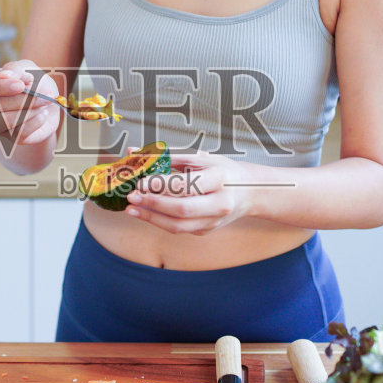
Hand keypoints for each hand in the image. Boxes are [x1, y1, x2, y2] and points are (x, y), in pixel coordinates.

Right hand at [0, 60, 62, 146]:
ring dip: (30, 111)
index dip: (1, 87)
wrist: (47, 104)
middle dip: (21, 100)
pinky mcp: (8, 138)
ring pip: (6, 121)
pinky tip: (43, 114)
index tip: (21, 85)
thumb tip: (4, 75)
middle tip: (43, 95)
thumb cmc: (33, 82)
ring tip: (44, 102)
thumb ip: (16, 69)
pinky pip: (18, 133)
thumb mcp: (27, 69)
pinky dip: (35, 122)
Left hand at [124, 152, 264, 235]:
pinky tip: (146, 213)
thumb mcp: (201, 158)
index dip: (161, 185)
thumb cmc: (222, 171)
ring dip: (151, 218)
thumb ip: (168, 156)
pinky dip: (159, 221)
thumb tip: (134, 152)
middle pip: (182, 209)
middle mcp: (220, 203)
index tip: (140, 181)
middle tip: (132, 197)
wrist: (250, 192)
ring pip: (178, 226)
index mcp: (220, 179)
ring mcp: (214, 221)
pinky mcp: (206, 230)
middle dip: (153, 204)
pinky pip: (179, 229)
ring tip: (132, 209)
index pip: (187, 185)